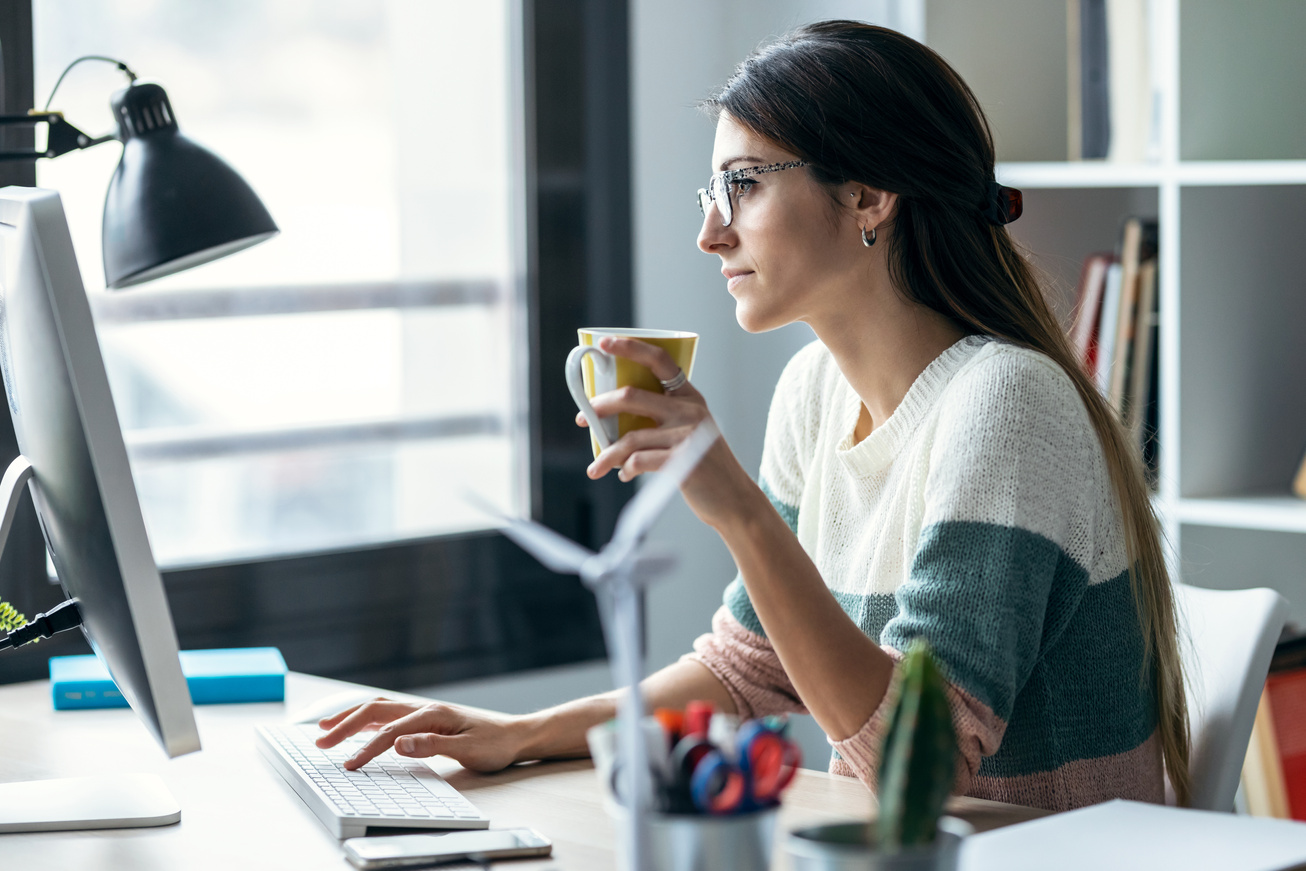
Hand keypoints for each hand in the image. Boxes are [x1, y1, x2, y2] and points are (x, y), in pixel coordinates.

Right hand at [314, 698, 524, 771]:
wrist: (514, 735)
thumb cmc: (494, 743)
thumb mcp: (468, 749)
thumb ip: (434, 746)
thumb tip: (399, 743)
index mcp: (432, 714)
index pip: (390, 732)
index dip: (366, 749)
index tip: (348, 765)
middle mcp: (424, 708)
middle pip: (375, 710)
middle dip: (345, 724)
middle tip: (320, 742)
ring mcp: (423, 711)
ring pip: (379, 708)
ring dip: (351, 716)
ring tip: (325, 728)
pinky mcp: (425, 718)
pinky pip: (389, 714)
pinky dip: (367, 719)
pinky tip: (357, 726)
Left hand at [577, 336, 758, 528]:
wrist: (735, 500)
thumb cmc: (706, 467)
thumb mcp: (691, 432)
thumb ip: (663, 419)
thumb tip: (614, 418)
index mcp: (690, 397)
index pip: (659, 360)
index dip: (630, 347)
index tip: (604, 343)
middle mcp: (690, 411)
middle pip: (632, 396)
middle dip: (600, 406)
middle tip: (582, 418)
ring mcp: (688, 435)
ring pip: (630, 438)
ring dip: (607, 455)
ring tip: (596, 468)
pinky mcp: (682, 462)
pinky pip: (638, 461)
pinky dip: (625, 470)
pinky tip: (625, 475)